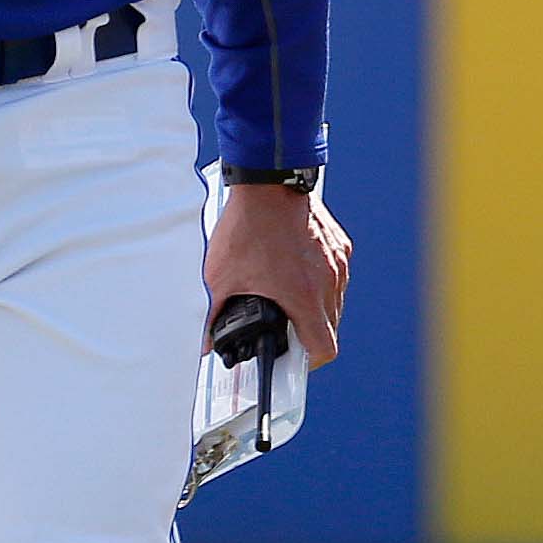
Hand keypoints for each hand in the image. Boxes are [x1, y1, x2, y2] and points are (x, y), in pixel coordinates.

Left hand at [208, 179, 351, 367]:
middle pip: (329, 328)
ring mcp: (337, 263)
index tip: (292, 356)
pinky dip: (318, 283)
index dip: (309, 361)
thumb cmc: (246, 228)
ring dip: (314, 309)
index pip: (324, 349)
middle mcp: (329, 283)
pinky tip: (293, 270)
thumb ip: (211, 316)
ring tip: (286, 296)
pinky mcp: (339, 246)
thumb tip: (204, 344)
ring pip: (334, 303)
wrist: (268, 181)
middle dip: (307, 334)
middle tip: (282, 327)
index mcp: (304, 297)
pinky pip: (334, 277)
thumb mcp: (220, 277)